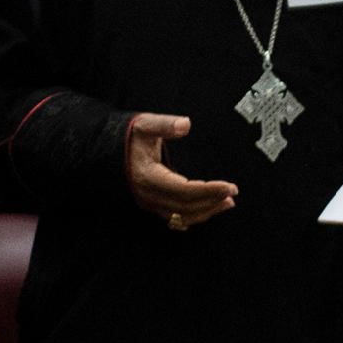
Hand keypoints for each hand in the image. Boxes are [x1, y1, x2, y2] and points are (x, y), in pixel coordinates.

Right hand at [126, 113, 237, 227]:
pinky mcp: (152, 204)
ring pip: (182, 216)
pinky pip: (175, 218)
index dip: (208, 190)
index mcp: (149, 177)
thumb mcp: (145, 125)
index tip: (228, 186)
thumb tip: (185, 124)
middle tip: (232, 193)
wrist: (110, 150)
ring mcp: (149, 203)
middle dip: (212, 201)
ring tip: (227, 202)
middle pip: (186, 207)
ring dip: (206, 211)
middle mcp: (148, 195)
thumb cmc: (129, 137)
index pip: (185, 190)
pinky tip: (207, 210)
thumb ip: (165, 125)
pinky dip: (194, 216)